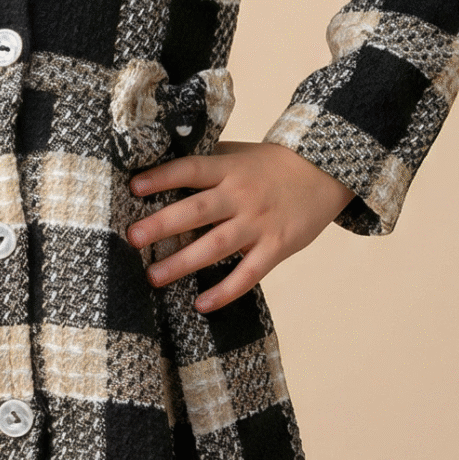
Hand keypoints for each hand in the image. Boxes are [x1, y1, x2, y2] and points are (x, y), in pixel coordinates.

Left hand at [128, 139, 353, 311]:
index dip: (163, 177)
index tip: (134, 187)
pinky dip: (225, 291)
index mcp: (229, 169)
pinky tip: (201, 304)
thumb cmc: (271, 165)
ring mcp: (260, 223)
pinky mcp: (277, 247)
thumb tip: (159, 170)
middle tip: (133, 238)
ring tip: (154, 277)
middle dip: (163, 224)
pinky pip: (248, 274)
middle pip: (198, 211)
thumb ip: (207, 163)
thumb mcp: (239, 155)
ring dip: (183, 263)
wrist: (325, 172)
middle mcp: (242, 195)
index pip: (191, 170)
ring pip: (217, 246)